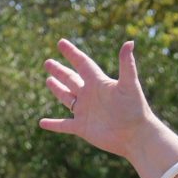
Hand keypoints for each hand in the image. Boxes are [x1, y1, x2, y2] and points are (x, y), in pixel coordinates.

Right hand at [37, 38, 156, 160]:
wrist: (135, 135)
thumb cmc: (134, 109)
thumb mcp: (129, 85)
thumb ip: (126, 64)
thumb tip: (129, 42)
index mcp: (99, 83)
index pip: (82, 63)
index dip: (71, 53)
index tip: (61, 43)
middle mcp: (90, 95)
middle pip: (71, 79)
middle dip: (60, 71)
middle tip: (48, 62)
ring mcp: (85, 111)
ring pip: (67, 98)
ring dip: (57, 90)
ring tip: (48, 80)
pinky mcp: (82, 128)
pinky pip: (64, 125)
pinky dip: (53, 124)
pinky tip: (42, 122)